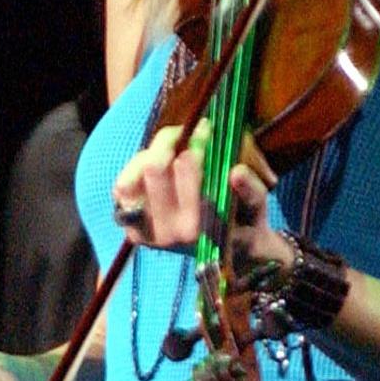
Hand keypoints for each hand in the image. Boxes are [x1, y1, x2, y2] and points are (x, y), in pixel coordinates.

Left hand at [109, 117, 287, 269]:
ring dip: (150, 155)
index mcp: (198, 228)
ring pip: (133, 176)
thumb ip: (251, 191)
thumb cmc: (244, 222)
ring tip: (172, 150)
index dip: (195, 143)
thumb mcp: (257, 209)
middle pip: (154, 168)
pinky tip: (155, 166)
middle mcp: (167, 232)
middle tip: (187, 133)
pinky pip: (122, 189)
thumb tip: (236, 172)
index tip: (207, 129)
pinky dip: (135, 170)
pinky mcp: (131, 226)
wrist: (228, 252)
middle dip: (170, 141)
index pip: (185, 172)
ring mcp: (145, 231)